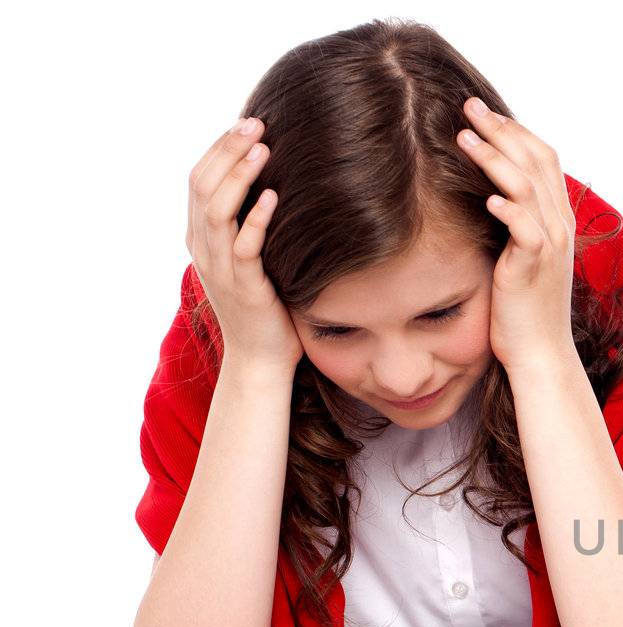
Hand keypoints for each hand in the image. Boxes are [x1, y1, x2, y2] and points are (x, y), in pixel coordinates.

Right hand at [185, 116, 301, 372]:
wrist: (261, 358)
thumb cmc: (264, 304)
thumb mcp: (248, 256)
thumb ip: (247, 222)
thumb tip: (272, 181)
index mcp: (201, 237)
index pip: (199, 180)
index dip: (219, 148)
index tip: (246, 122)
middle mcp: (204, 248)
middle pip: (203, 187)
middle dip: (227, 151)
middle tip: (255, 124)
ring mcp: (221, 268)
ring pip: (218, 212)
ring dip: (240, 177)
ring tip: (263, 150)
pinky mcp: (245, 287)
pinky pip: (245, 248)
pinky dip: (256, 220)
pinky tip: (274, 197)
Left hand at [456, 97, 578, 372]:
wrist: (540, 353)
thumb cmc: (524, 310)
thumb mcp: (522, 258)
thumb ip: (514, 225)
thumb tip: (486, 198)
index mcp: (558, 219)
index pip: (544, 158)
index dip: (516, 130)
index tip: (485, 113)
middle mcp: (559, 225)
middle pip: (536, 160)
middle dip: (502, 129)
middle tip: (468, 107)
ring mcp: (550, 245)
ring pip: (527, 186)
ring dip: (494, 158)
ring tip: (462, 137)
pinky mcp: (533, 266)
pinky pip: (525, 228)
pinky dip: (507, 208)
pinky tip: (484, 195)